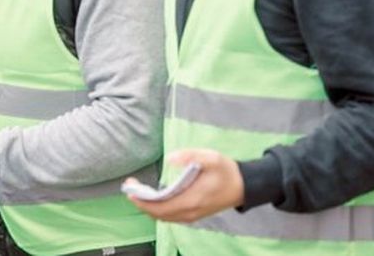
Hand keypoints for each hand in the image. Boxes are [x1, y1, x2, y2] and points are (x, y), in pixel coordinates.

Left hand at [124, 149, 244, 222]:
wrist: (243, 186)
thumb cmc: (226, 171)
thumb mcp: (211, 157)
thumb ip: (190, 156)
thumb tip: (170, 159)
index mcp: (191, 200)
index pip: (160, 207)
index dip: (142, 200)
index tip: (130, 189)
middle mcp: (189, 212)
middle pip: (158, 214)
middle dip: (141, 202)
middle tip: (130, 186)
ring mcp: (191, 216)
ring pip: (163, 217)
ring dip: (148, 206)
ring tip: (137, 190)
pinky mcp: (193, 215)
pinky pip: (170, 217)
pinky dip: (157, 209)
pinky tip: (152, 197)